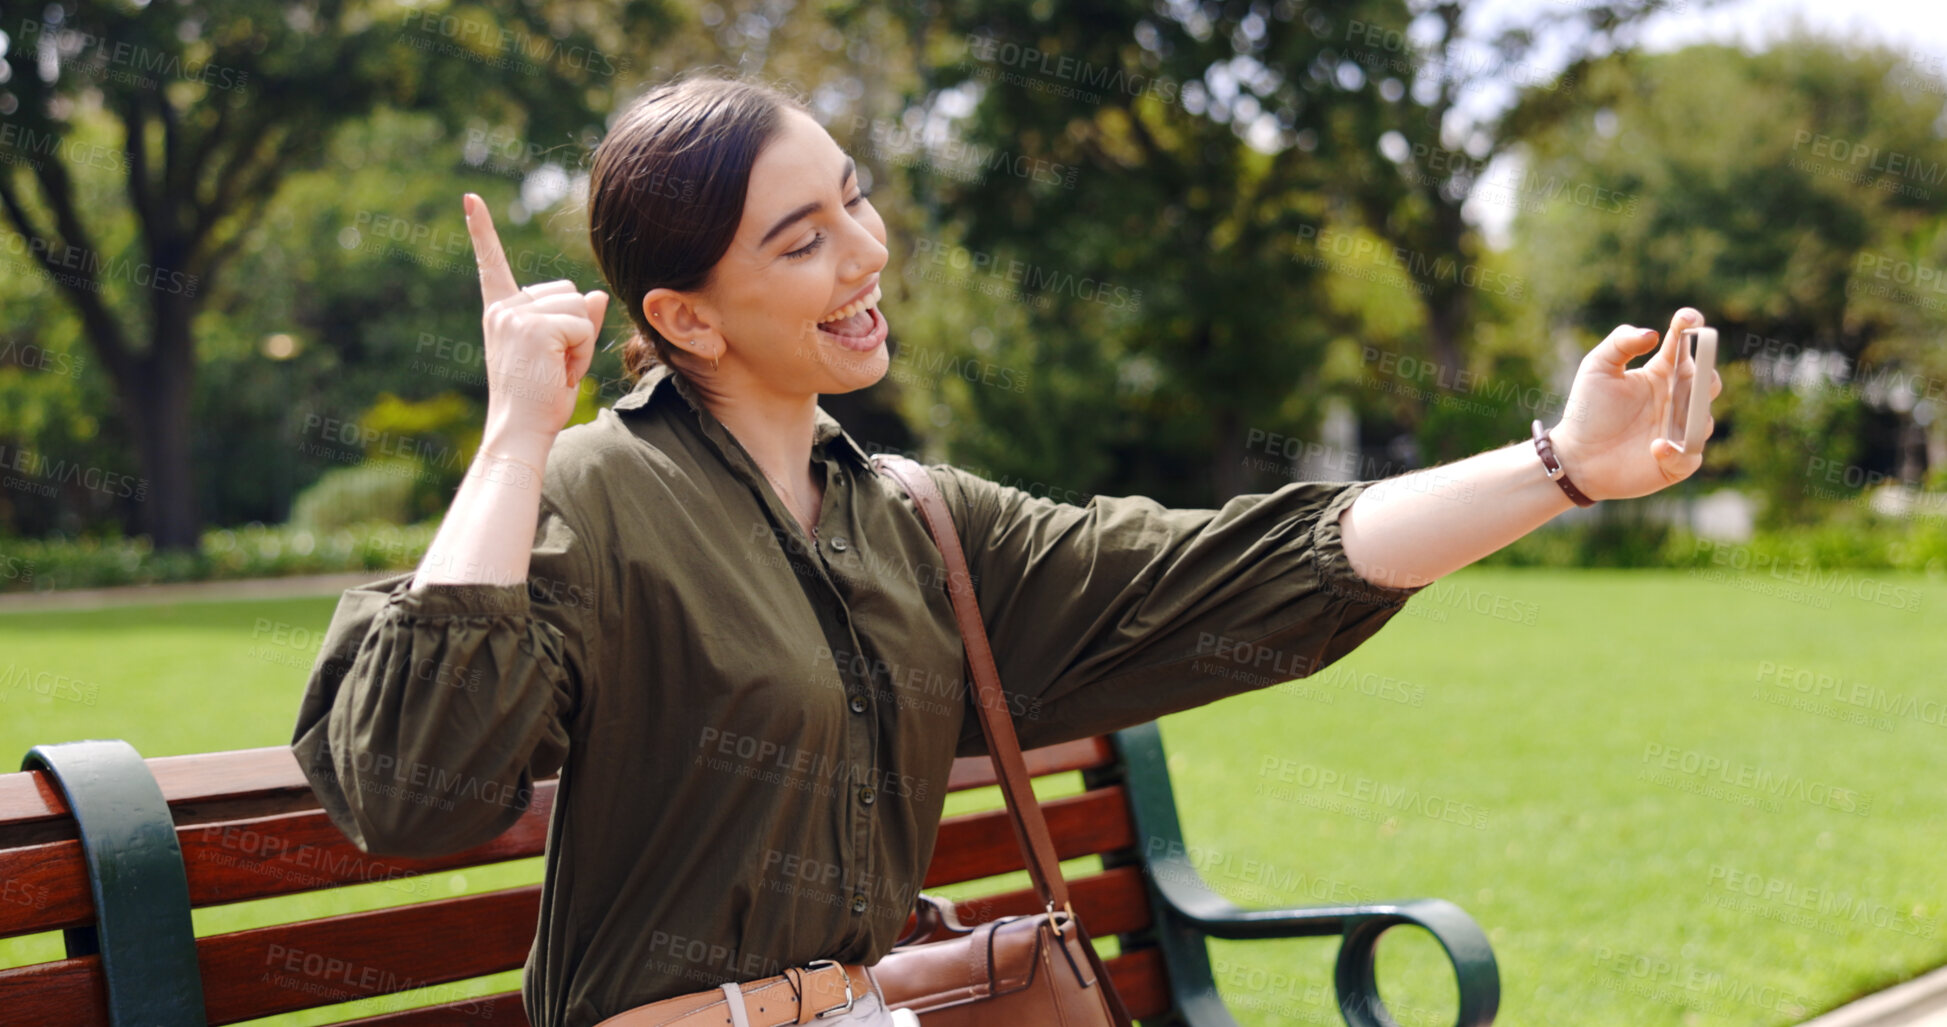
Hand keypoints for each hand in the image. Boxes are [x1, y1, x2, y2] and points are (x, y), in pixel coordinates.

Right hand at [464, 192, 606, 444]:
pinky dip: (582, 352)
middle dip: (575, 330)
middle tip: (555, 366)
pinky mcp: (533, 327)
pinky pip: (582, 326)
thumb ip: (577, 322)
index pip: (493, 266)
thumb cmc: (540, 401)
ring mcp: (515, 315)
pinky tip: (560, 372)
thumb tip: (594, 294)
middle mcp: (503, 309)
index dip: (482, 232)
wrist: (520, 431)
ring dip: (580, 342)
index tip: (471, 199)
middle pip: (568, 293)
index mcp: (501, 313)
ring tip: (557, 370)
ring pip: (578, 308)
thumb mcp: (562, 355)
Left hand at [1548, 307, 1724, 501]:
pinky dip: (1677, 452)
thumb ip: (1621, 342)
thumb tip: (1653, 334)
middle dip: (1705, 375)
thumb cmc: (1588, 410)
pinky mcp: (1676, 463)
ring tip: (1672, 414)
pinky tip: (1656, 447)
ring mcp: (1680, 431)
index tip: (1686, 320)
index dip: (1692, 327)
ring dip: (1693, 415)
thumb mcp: (1597, 367)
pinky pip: (1689, 456)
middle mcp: (1677, 399)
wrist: (1575, 457)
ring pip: (1703, 419)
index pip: (1686, 346)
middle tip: (1690, 373)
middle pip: (1707, 382)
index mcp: (1663, 372)